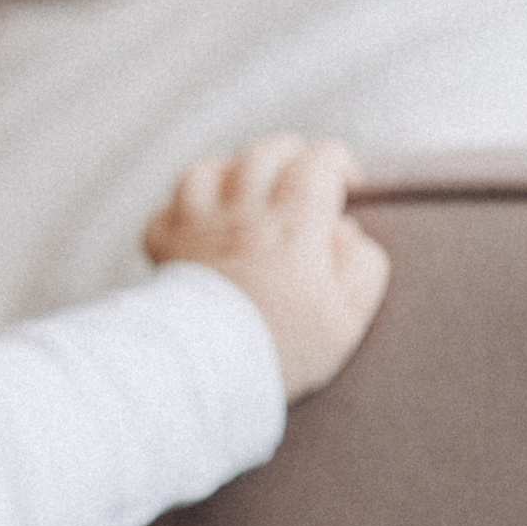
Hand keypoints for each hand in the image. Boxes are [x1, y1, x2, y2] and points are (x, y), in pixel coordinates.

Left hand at [144, 134, 389, 397]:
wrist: (211, 371)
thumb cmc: (285, 346)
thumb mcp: (347, 315)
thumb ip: (361, 265)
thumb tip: (346, 231)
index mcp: (294, 224)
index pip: (318, 161)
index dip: (338, 162)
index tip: (347, 185)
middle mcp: (243, 214)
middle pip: (263, 153)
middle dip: (290, 154)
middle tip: (303, 175)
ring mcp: (198, 229)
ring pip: (209, 170)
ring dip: (233, 170)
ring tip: (249, 187)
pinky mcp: (166, 251)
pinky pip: (166, 211)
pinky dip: (182, 209)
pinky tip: (199, 223)